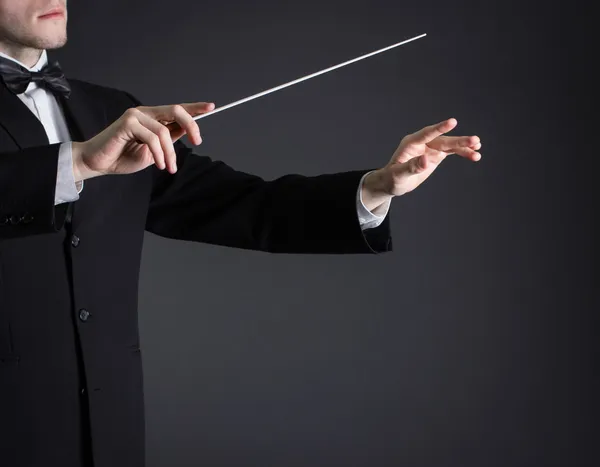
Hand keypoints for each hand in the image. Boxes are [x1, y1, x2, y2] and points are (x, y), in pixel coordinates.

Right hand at [72, 102, 214, 180]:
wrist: (99, 163)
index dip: (194, 107)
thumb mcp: (155, 151)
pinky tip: (159, 164)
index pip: (177, 109)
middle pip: (176, 111)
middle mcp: (145, 113)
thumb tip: (187, 130)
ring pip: (164, 131)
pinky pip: (152, 138)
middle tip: (197, 142)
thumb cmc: (124, 157)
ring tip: (169, 167)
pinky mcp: (127, 123)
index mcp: (152, 118)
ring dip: (170, 153)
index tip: (211, 107)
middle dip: (191, 126)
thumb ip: (169, 139)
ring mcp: (135, 116)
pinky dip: (158, 153)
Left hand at [362, 118, 480, 209]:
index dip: (440, 128)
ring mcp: (430, 148)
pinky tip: (475, 155)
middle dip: (459, 141)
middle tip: (475, 141)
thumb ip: (412, 167)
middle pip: (443, 140)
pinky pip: (451, 151)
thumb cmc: (392, 178)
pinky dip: (462, 153)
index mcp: (411, 143)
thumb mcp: (399, 175)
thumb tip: (425, 160)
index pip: (427, 134)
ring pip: (450, 145)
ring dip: (464, 146)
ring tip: (478, 148)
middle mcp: (422, 143)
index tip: (453, 122)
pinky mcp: (436, 154)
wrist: (392, 182)